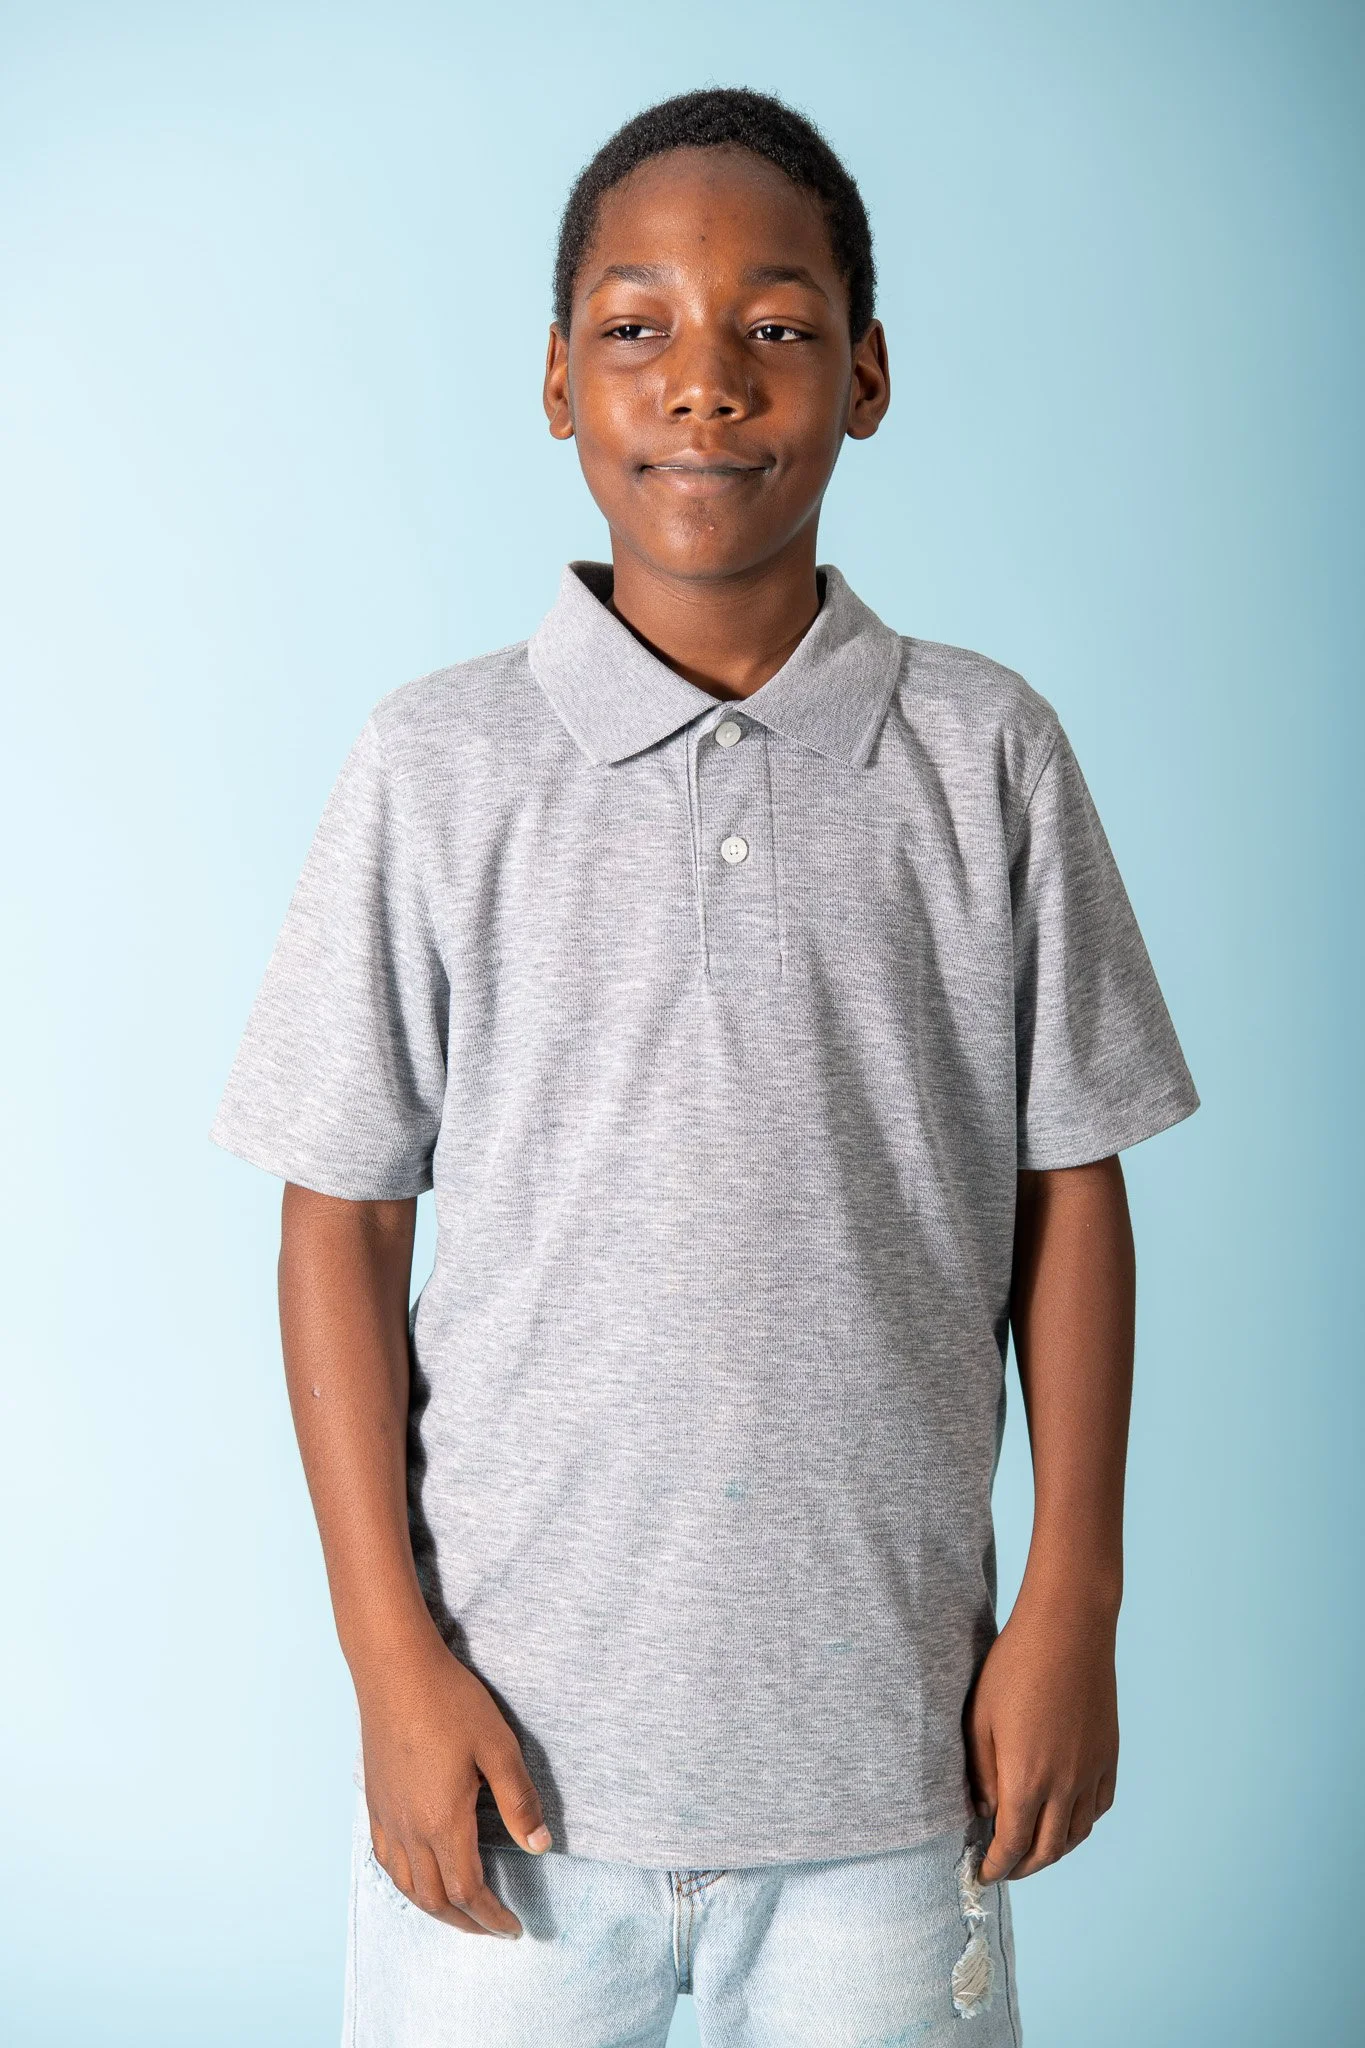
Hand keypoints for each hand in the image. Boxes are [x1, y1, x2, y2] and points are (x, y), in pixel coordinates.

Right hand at [355, 1629, 551, 1935]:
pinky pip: (386, 1861)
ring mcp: (387, 1817)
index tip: (514, 1928)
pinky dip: (406, 1883)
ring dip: (436, 1909)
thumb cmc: (450, 1702)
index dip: (492, 1917)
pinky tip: (417, 1878)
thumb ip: (519, 1800)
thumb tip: (540, 1847)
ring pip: (407, 1886)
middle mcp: (410, 1829)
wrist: (395, 1669)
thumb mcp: (498, 1746)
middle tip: (493, 1929)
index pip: (469, 1890)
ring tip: (461, 1914)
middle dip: (467, 1923)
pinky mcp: (375, 1802)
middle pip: (435, 1899)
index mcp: (443, 1820)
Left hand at [962, 1586, 1117, 1882]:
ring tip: (1032, 1849)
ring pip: (1076, 1834)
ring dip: (1053, 1851)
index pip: (1012, 1845)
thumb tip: (987, 1810)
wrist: (1069, 1629)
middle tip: (1004, 1868)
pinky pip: (1098, 1807)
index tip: (984, 1874)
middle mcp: (1065, 1785)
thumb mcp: (980, 1717)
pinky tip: (1066, 1818)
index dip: (997, 1866)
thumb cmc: (1015, 1666)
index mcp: (1026, 1779)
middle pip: (1047, 1850)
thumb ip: (981, 1772)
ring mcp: (1091, 1772)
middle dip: (1023, 1867)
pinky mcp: (1109, 1755)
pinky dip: (1080, 1824)